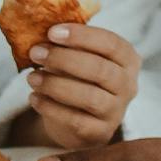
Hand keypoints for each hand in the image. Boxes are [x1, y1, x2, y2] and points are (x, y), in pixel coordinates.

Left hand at [20, 22, 139, 149]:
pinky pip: (75, 120)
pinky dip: (51, 107)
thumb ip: (68, 43)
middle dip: (64, 59)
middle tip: (35, 52)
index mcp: (128, 60)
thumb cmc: (78, 78)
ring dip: (55, 85)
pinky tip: (34, 98)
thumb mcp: (78, 56)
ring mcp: (117, 112)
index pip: (111, 43)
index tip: (52, 32)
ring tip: (31, 77)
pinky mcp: (100, 133)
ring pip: (89, 97)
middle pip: (100, 70)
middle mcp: (129, 85)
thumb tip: (40, 26)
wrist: (78, 120)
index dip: (81, 36)